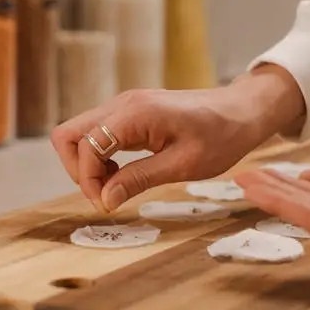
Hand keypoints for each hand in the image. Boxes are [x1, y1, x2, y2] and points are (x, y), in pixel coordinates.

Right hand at [51, 64, 306, 212]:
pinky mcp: (129, 114)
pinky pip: (98, 134)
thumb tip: (104, 200)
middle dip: (78, 171)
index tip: (109, 205)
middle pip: (68, 135)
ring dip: (88, 165)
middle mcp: (122, 104)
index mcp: (134, 113)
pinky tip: (123, 174)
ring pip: (79, 134)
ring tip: (116, 187)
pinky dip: (99, 158)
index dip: (89, 181)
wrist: (242, 111)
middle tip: (105, 196)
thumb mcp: (183, 165)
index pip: (84, 146)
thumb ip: (139, 179)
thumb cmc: (221, 136)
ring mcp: (123, 107)